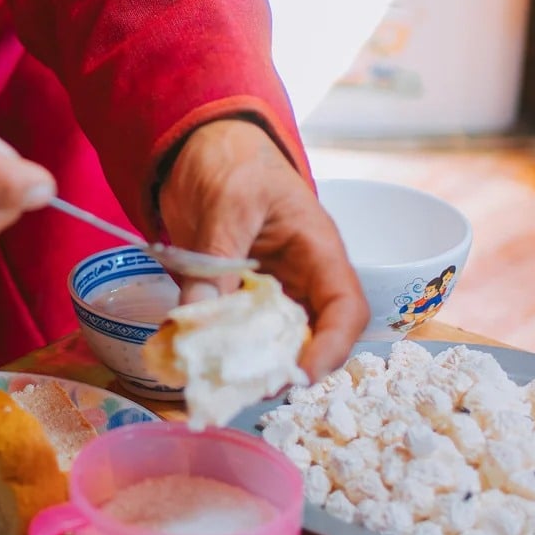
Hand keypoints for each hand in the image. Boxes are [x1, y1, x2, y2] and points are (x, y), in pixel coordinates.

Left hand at [158, 119, 369, 381]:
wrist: (199, 147)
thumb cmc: (232, 160)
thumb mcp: (227, 203)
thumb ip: (216, 259)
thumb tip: (197, 317)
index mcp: (317, 250)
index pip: (345, 309)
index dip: (330, 348)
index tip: (298, 374)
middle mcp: (300, 278)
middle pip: (310, 338)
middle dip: (284, 368)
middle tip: (245, 388)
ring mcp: (268, 290)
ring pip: (271, 342)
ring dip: (248, 365)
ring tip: (216, 380)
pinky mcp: (235, 297)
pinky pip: (234, 331)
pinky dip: (216, 348)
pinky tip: (190, 359)